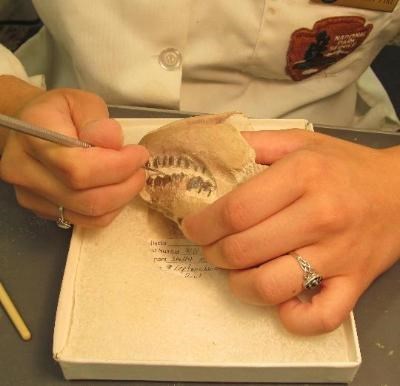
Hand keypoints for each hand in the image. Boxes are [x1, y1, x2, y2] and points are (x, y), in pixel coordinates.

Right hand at [0, 88, 148, 226]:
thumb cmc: (59, 112)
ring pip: (90, 214)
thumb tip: (112, 142)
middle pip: (87, 198)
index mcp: (32, 136)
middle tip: (139, 169)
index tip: (139, 154)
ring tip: (131, 178)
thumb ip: (96, 120)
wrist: (30, 129)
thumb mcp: (81, 102)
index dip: (118, 166)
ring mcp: (31, 197)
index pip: (79, 168)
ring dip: (122, 199)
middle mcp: (24, 171)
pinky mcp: (42, 211)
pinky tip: (117, 190)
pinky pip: (87, 221)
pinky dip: (111, 209)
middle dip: (125, 186)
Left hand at [182, 129, 399, 334]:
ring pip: (271, 286)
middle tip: (212, 247)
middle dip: (214, 254)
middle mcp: (320, 216)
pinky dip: (291, 318)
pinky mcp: (354, 283)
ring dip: (239, 285)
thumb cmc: (343, 166)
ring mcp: (338, 255)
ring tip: (236, 272)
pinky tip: (279, 302)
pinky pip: (319, 317)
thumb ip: (254, 143)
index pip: (236, 211)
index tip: (192, 228)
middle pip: (245, 250)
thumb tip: (211, 151)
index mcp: (302, 176)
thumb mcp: (299, 142)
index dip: (203, 224)